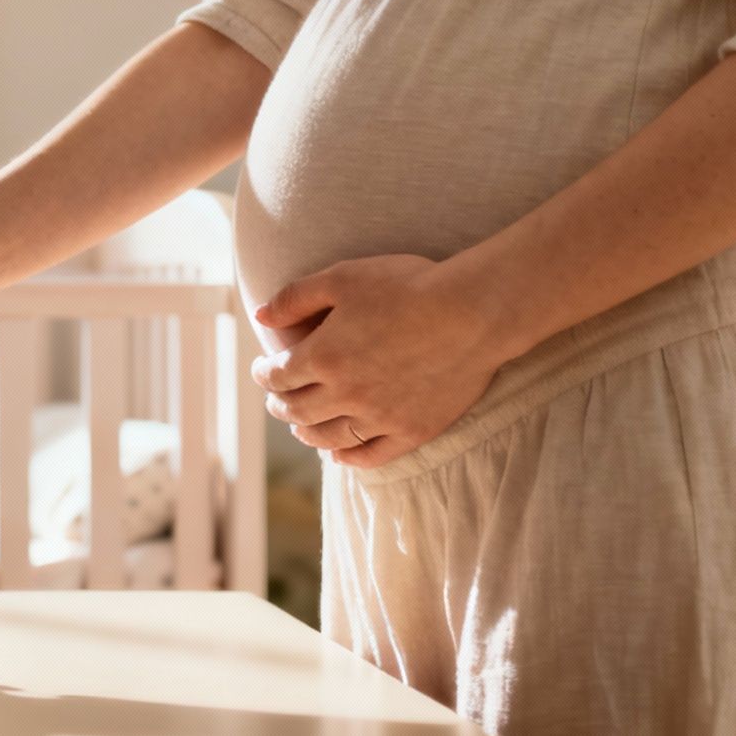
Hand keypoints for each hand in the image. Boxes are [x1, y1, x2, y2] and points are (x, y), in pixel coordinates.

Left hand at [249, 254, 512, 468]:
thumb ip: (295, 297)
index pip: (277, 376)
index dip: (264, 374)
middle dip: (280, 404)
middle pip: (297, 410)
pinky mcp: (412, 431)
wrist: (475, 312)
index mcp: (322, 357)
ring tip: (300, 427)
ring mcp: (379, 417)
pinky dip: (347, 458)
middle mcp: (345, 394)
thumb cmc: (408, 286)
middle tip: (277, 399)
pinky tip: (338, 454)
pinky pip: (370, 456)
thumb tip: (260, 317)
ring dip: (305, 433)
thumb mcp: (343, 278)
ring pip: (327, 438)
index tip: (264, 369)